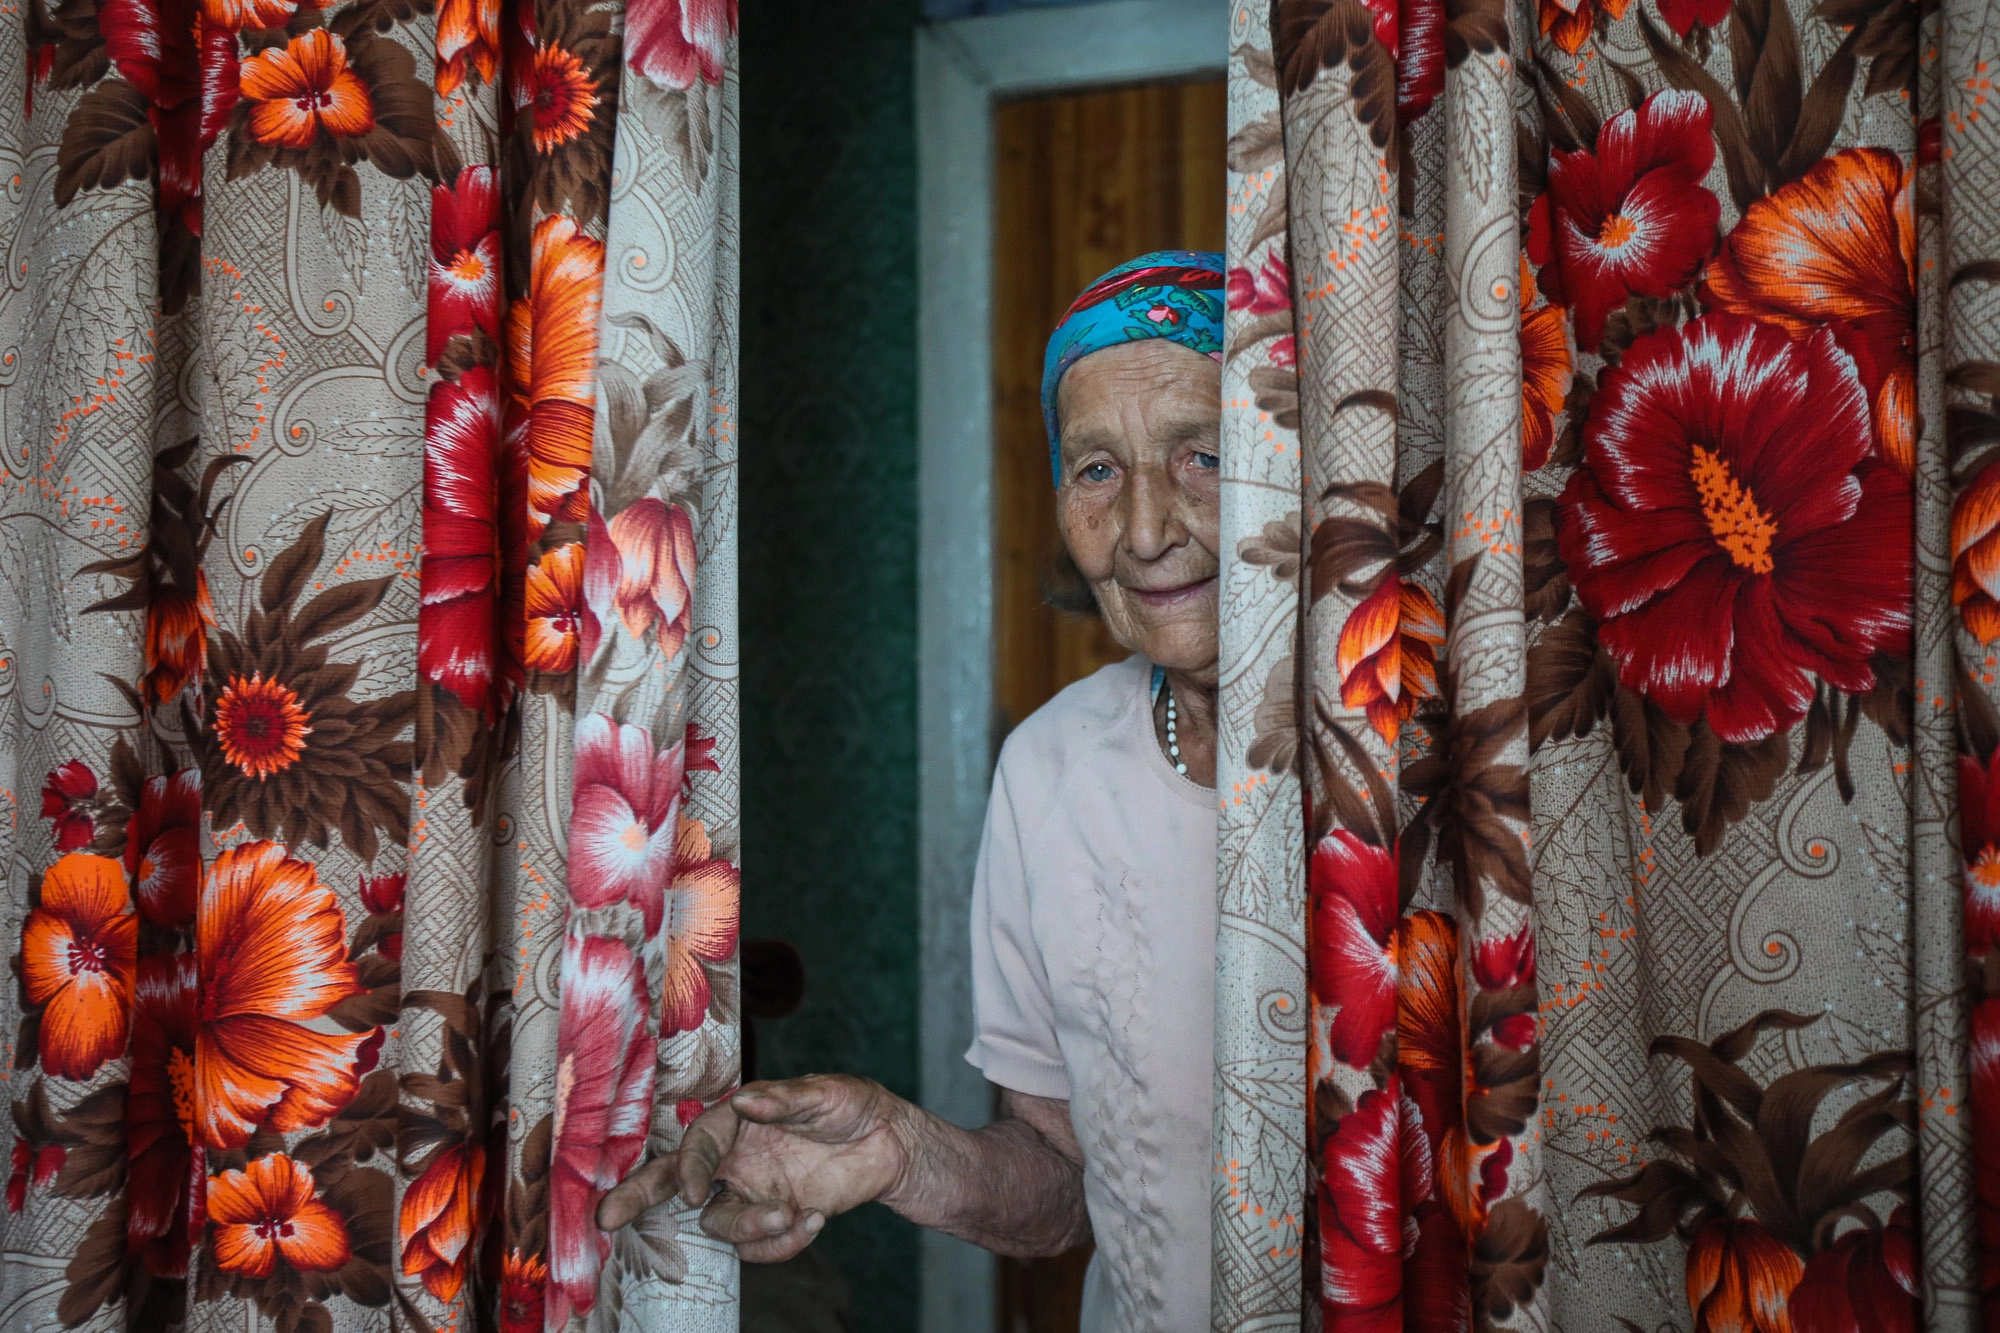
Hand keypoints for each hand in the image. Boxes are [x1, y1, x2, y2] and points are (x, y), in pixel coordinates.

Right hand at [595, 1074, 909, 1262]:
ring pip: (721, 1224)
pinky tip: (817, 1220)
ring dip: (750, 1228)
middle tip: (608, 1218)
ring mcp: (752, 1192)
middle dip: (638, 1199)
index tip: (693, 1189)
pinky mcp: (776, 1219)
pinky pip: (762, 1245)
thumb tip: (745, 1102)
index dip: (689, 1167)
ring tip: (791, 1213)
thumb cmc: (851, 1104)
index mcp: (737, 1121)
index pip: (696, 1145)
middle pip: (674, 1184)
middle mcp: (734, 1160)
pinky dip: (785, 1242)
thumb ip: (783, 1099)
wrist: (888, 1140)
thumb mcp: (824, 1093)